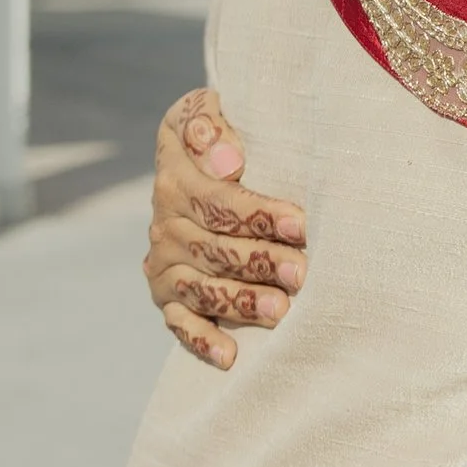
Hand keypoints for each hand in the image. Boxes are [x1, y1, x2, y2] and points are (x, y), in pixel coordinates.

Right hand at [144, 90, 306, 368]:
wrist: (199, 159)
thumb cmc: (220, 133)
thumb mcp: (206, 110)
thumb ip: (208, 124)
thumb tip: (227, 160)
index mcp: (173, 176)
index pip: (214, 200)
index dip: (258, 212)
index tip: (300, 222)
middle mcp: (164, 223)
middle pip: (211, 249)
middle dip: (259, 262)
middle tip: (302, 273)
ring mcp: (164, 263)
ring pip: (199, 289)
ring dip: (240, 302)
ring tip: (281, 311)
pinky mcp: (167, 294)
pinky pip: (179, 322)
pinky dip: (202, 340)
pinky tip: (231, 356)